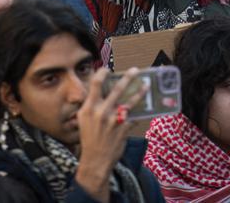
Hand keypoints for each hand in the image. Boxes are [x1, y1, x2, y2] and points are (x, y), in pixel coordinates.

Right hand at [75, 67, 145, 201]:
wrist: (96, 159)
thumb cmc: (89, 138)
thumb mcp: (82, 119)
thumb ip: (89, 104)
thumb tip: (97, 90)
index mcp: (89, 108)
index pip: (96, 84)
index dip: (102, 73)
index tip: (108, 69)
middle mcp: (101, 112)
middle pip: (117, 88)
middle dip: (128, 77)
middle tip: (135, 70)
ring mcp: (114, 120)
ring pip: (131, 101)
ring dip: (140, 92)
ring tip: (146, 85)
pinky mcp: (124, 128)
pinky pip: (135, 116)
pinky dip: (140, 111)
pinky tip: (146, 106)